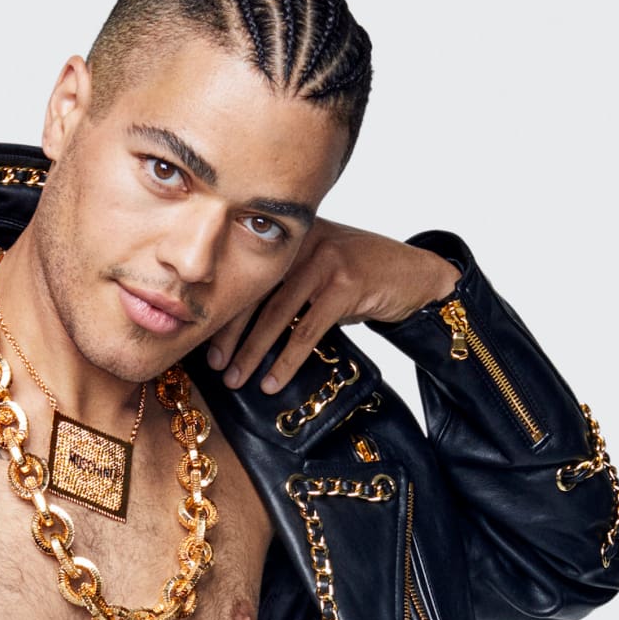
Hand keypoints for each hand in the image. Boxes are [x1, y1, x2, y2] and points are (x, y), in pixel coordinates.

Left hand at [205, 218, 460, 395]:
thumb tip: (241, 333)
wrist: (416, 274)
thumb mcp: (318, 275)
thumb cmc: (361, 279)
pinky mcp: (346, 283)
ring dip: (253, 352)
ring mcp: (326, 259)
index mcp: (290, 237)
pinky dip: (287, 360)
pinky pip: (307, 329)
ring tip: (237, 380)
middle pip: (256, 292)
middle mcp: (304, 241)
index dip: (224, 312)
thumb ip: (285, 289)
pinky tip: (273, 382)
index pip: (248, 275)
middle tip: (214, 366)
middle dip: (230, 333)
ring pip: (277, 313)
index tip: (203, 343)